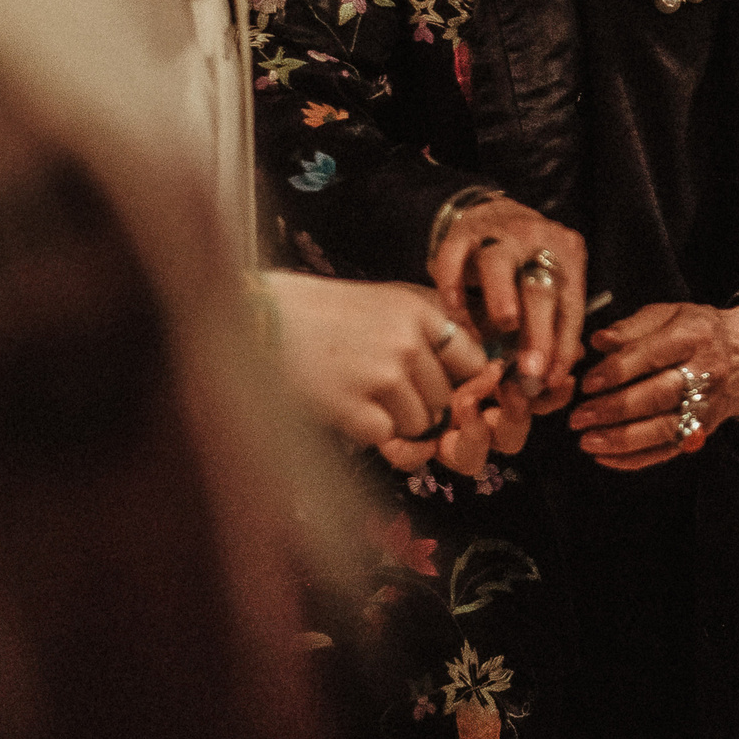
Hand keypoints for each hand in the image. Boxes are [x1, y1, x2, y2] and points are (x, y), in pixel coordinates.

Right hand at [261, 270, 529, 474]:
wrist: (256, 319)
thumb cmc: (322, 311)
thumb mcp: (385, 300)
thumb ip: (432, 326)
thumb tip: (482, 367)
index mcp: (420, 310)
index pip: (474, 361)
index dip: (463, 382)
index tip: (451, 387)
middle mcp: (408, 342)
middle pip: (446, 400)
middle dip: (421, 403)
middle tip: (381, 387)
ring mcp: (381, 377)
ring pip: (420, 424)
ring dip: (395, 420)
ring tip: (358, 391)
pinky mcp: (352, 408)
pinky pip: (386, 438)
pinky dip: (366, 431)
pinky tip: (341, 404)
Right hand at [427, 197, 587, 411]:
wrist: (492, 213)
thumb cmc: (524, 263)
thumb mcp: (545, 286)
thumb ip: (549, 326)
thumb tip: (548, 379)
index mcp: (568, 255)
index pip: (571, 306)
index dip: (563, 346)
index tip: (550, 380)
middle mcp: (538, 240)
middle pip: (541, 288)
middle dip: (537, 333)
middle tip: (529, 371)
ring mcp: (499, 232)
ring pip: (500, 264)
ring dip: (502, 299)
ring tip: (503, 327)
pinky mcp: (462, 231)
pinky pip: (453, 256)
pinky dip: (452, 285)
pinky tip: (453, 310)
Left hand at [569, 302, 738, 470]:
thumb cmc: (700, 331)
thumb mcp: (670, 314)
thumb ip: (632, 326)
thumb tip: (598, 341)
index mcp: (693, 337)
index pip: (652, 355)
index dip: (617, 371)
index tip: (587, 383)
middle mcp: (705, 373)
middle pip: (659, 396)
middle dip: (615, 409)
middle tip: (579, 417)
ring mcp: (707, 406)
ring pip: (665, 429)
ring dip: (623, 439)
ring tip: (588, 442)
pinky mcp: (704, 430)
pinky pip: (669, 450)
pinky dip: (636, 459)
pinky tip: (606, 458)